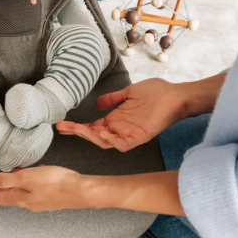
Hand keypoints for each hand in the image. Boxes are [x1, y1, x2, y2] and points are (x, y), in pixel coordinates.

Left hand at [0, 166, 87, 211]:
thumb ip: (6, 180)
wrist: (79, 191)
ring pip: (21, 194)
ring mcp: (40, 202)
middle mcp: (29, 204)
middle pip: (8, 197)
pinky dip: (27, 184)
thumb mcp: (26, 177)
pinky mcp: (50, 198)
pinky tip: (33, 173)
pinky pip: (33, 191)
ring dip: (13, 184)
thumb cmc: (53, 182)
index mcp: (20, 199)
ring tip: (12, 172)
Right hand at [57, 78, 186, 151]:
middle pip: (94, 136)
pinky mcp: (140, 137)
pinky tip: (101, 132)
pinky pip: (122, 145)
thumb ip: (113, 99)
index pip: (92, 126)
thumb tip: (97, 103)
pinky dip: (111, 141)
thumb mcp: (128, 93)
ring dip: (91, 137)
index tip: (62, 123)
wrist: (175, 94)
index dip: (77, 126)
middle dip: (78, 132)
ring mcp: (129, 134)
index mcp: (116, 120)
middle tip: (63, 127)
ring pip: (105, 142)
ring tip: (79, 128)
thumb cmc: (156, 92)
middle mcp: (120, 129)